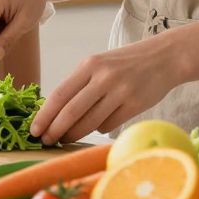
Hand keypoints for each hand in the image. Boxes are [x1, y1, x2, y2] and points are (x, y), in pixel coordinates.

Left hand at [29, 41, 181, 143]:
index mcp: (89, 65)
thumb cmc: (125, 63)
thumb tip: (55, 114)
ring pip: (90, 122)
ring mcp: (120, 92)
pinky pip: (109, 124)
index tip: (33, 130)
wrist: (164, 57)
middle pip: (71, 111)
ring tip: (64, 139)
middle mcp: (103, 78)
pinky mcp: (135, 105)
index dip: (44, 115)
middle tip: (46, 141)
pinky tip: (96, 127)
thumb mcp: (99, 65)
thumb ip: (80, 85)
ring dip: (74, 134)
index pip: (59, 95)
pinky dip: (99, 129)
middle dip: (55, 130)